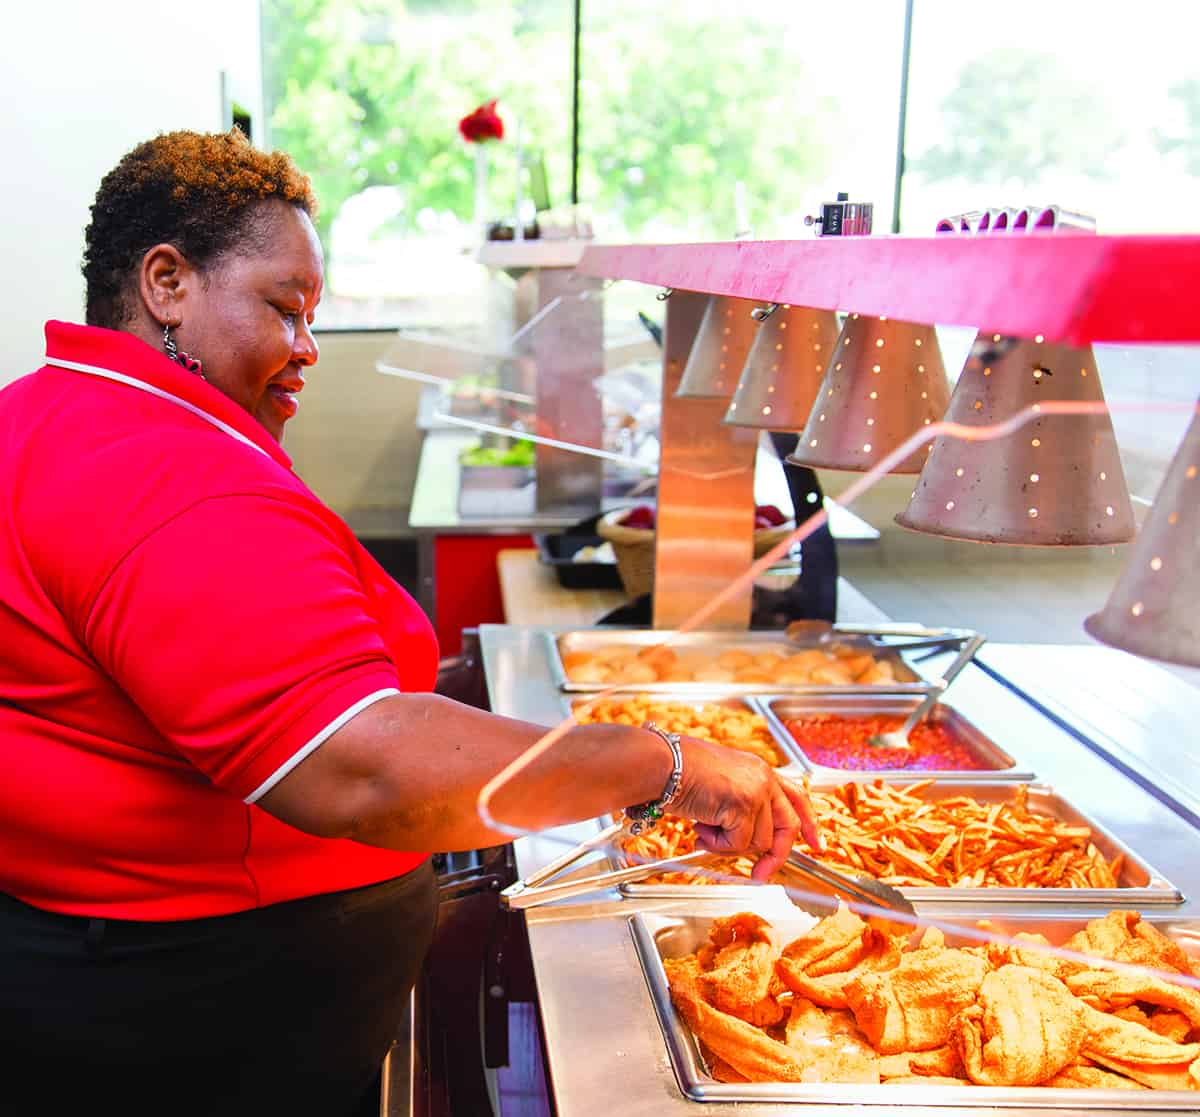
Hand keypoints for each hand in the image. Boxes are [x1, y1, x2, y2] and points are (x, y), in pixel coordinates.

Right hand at [670, 734, 821, 881]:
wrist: (663, 764)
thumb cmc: (679, 771)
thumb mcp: (721, 783)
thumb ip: (741, 803)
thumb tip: (748, 838)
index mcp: (759, 769)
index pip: (796, 796)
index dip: (809, 823)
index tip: (817, 845)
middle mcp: (763, 778)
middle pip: (786, 826)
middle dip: (774, 856)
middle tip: (760, 875)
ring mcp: (755, 791)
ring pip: (758, 841)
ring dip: (729, 844)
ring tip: (704, 828)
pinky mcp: (743, 806)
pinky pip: (738, 844)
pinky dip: (718, 844)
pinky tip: (700, 827)